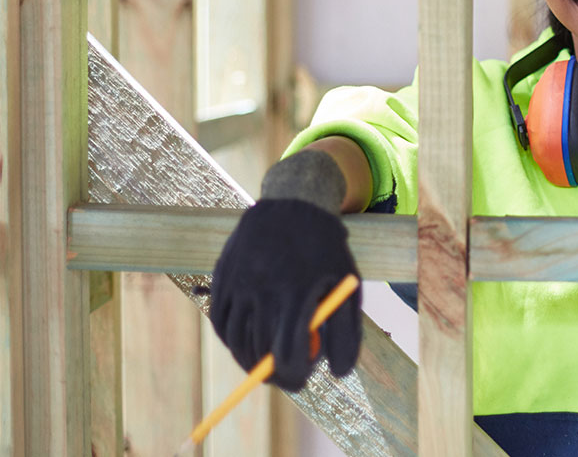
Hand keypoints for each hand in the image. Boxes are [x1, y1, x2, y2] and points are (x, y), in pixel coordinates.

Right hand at [211, 152, 361, 390]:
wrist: (292, 205)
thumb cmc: (326, 252)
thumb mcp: (348, 286)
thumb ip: (346, 333)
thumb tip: (340, 374)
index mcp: (296, 293)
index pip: (287, 356)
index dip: (294, 377)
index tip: (302, 381)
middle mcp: (262, 290)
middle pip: (259, 355)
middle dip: (274, 373)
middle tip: (288, 374)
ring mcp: (237, 284)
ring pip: (237, 343)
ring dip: (253, 360)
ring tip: (272, 355)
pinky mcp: (221, 279)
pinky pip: (221, 324)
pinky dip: (234, 339)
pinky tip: (251, 337)